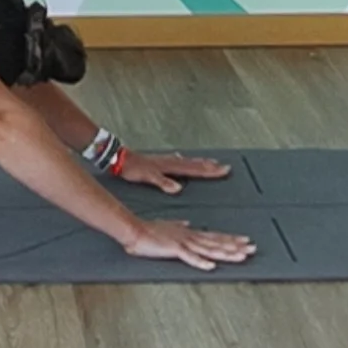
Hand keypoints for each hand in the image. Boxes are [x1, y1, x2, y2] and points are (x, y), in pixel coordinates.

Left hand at [115, 149, 230, 194]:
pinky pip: (180, 161)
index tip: (224, 170)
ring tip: (212, 163)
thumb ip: (163, 183)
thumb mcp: (148, 177)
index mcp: (171, 166)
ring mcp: (167, 160)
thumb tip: (178, 189)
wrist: (122, 158)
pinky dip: (187, 161)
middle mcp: (172, 161)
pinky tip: (185, 160)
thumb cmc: (134, 168)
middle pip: (196, 164)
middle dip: (211, 166)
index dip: (210, 171)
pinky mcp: (162, 161)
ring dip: (202, 163)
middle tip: (226, 167)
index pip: (195, 169)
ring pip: (189, 161)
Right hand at [122, 218, 255, 271]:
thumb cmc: (150, 229)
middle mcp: (190, 236)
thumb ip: (180, 225)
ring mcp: (183, 243)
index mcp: (190, 233)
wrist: (135, 230)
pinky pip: (190, 257)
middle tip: (253, 248)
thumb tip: (188, 223)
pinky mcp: (174, 249)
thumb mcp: (168, 226)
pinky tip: (212, 266)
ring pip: (209, 249)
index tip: (245, 241)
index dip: (231, 240)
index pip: (215, 237)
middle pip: (217, 243)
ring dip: (226, 253)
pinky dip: (201, 262)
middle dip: (236, 246)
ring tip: (241, 256)